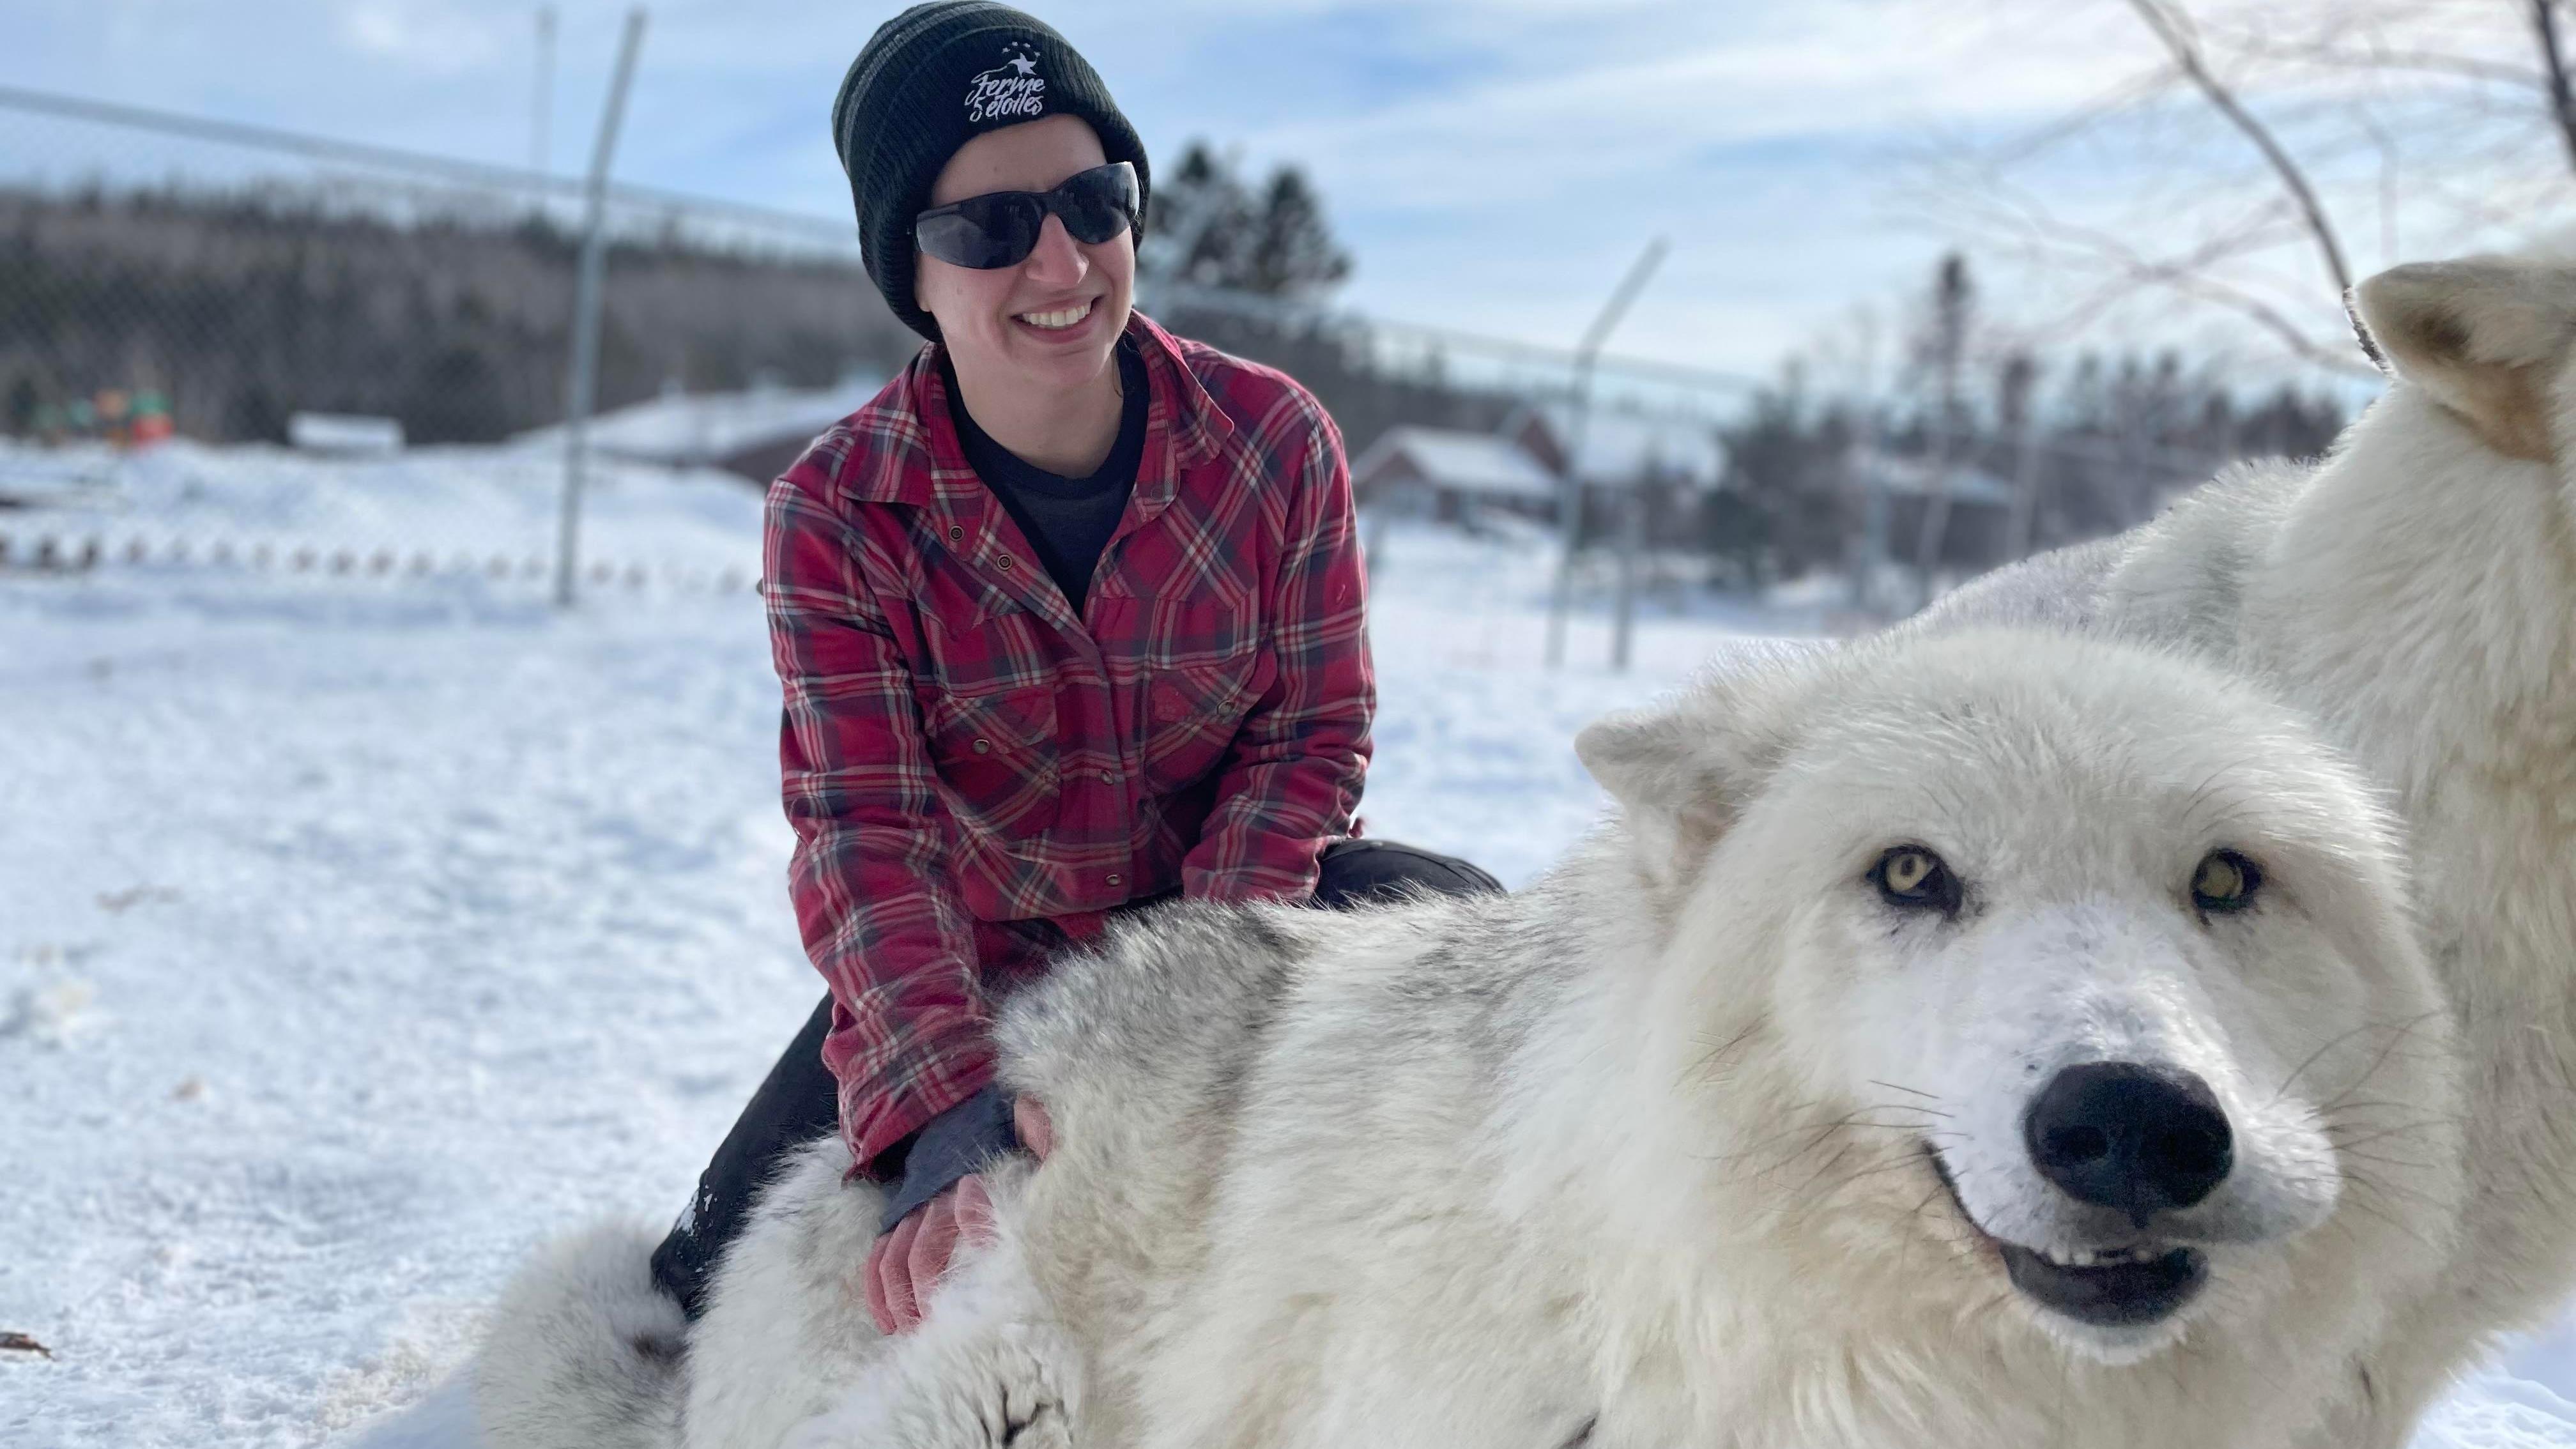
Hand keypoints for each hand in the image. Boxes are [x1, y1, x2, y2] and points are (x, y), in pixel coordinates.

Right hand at [862, 1095, 1052, 1334]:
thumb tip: (1041, 1128)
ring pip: (897, 1258)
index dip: (974, 1235)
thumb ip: (1039, 1130)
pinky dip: (878, 1290)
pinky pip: (878, 1256)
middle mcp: (937, 1197)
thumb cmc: (998, 1135)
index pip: (971, 1210)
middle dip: (931, 1291)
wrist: (953, 1113)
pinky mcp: (897, 1220)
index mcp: (972, 1179)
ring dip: (903, 1298)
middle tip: (943, 1328)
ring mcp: (912, 1210)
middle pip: (927, 1250)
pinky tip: (889, 1322)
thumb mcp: (1027, 1129)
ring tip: (916, 1333)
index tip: (982, 1264)